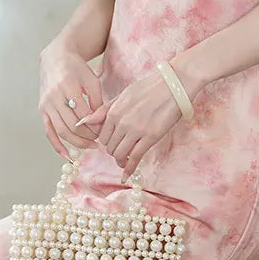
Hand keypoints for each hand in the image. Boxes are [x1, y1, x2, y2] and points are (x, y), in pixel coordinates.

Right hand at [38, 45, 103, 158]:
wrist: (56, 58)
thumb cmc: (77, 69)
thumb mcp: (92, 80)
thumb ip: (97, 101)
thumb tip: (100, 124)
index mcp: (68, 86)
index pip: (84, 115)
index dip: (95, 126)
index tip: (105, 131)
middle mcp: (54, 96)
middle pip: (72, 125)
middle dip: (88, 136)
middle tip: (100, 141)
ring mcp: (46, 104)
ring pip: (62, 130)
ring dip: (77, 142)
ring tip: (90, 146)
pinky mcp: (42, 110)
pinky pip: (48, 131)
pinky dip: (56, 145)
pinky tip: (67, 155)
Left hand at [76, 58, 200, 181]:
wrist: (173, 85)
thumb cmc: (150, 87)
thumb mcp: (124, 94)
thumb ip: (104, 110)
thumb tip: (84, 121)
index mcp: (114, 111)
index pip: (102, 136)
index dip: (107, 142)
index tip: (113, 143)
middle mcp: (122, 122)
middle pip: (110, 147)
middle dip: (113, 151)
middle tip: (121, 151)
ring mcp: (136, 131)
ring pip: (120, 154)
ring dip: (121, 160)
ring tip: (124, 161)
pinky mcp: (150, 137)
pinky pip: (135, 157)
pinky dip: (129, 168)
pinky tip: (127, 175)